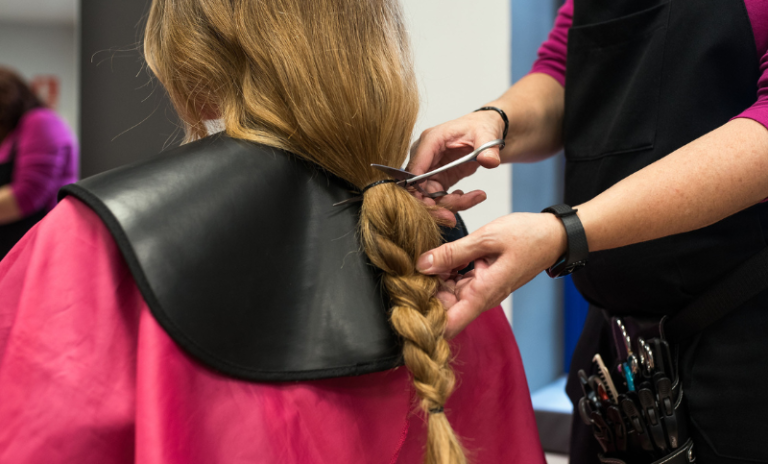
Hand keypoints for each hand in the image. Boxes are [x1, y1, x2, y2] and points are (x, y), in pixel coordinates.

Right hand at [407, 110, 506, 221]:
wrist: (486, 133)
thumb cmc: (481, 127)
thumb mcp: (487, 135)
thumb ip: (488, 149)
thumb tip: (490, 161)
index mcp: (430, 140)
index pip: (414, 169)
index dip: (419, 190)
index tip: (435, 205)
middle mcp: (424, 156)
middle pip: (417, 188)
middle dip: (434, 205)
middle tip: (453, 217)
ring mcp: (429, 169)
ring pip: (428, 197)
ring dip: (449, 205)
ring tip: (476, 198)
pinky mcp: (437, 179)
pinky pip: (438, 198)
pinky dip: (453, 203)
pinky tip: (469, 197)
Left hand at [417, 212, 567, 337]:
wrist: (553, 235)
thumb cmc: (527, 236)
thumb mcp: (486, 238)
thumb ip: (453, 252)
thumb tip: (422, 264)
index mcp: (482, 294)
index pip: (448, 325)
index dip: (425, 322)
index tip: (407, 305)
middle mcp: (480, 298)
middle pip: (442, 310)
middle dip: (424, 295)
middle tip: (408, 270)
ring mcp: (480, 291)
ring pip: (447, 295)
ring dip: (433, 281)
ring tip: (420, 259)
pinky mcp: (480, 282)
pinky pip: (456, 283)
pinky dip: (445, 272)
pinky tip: (438, 256)